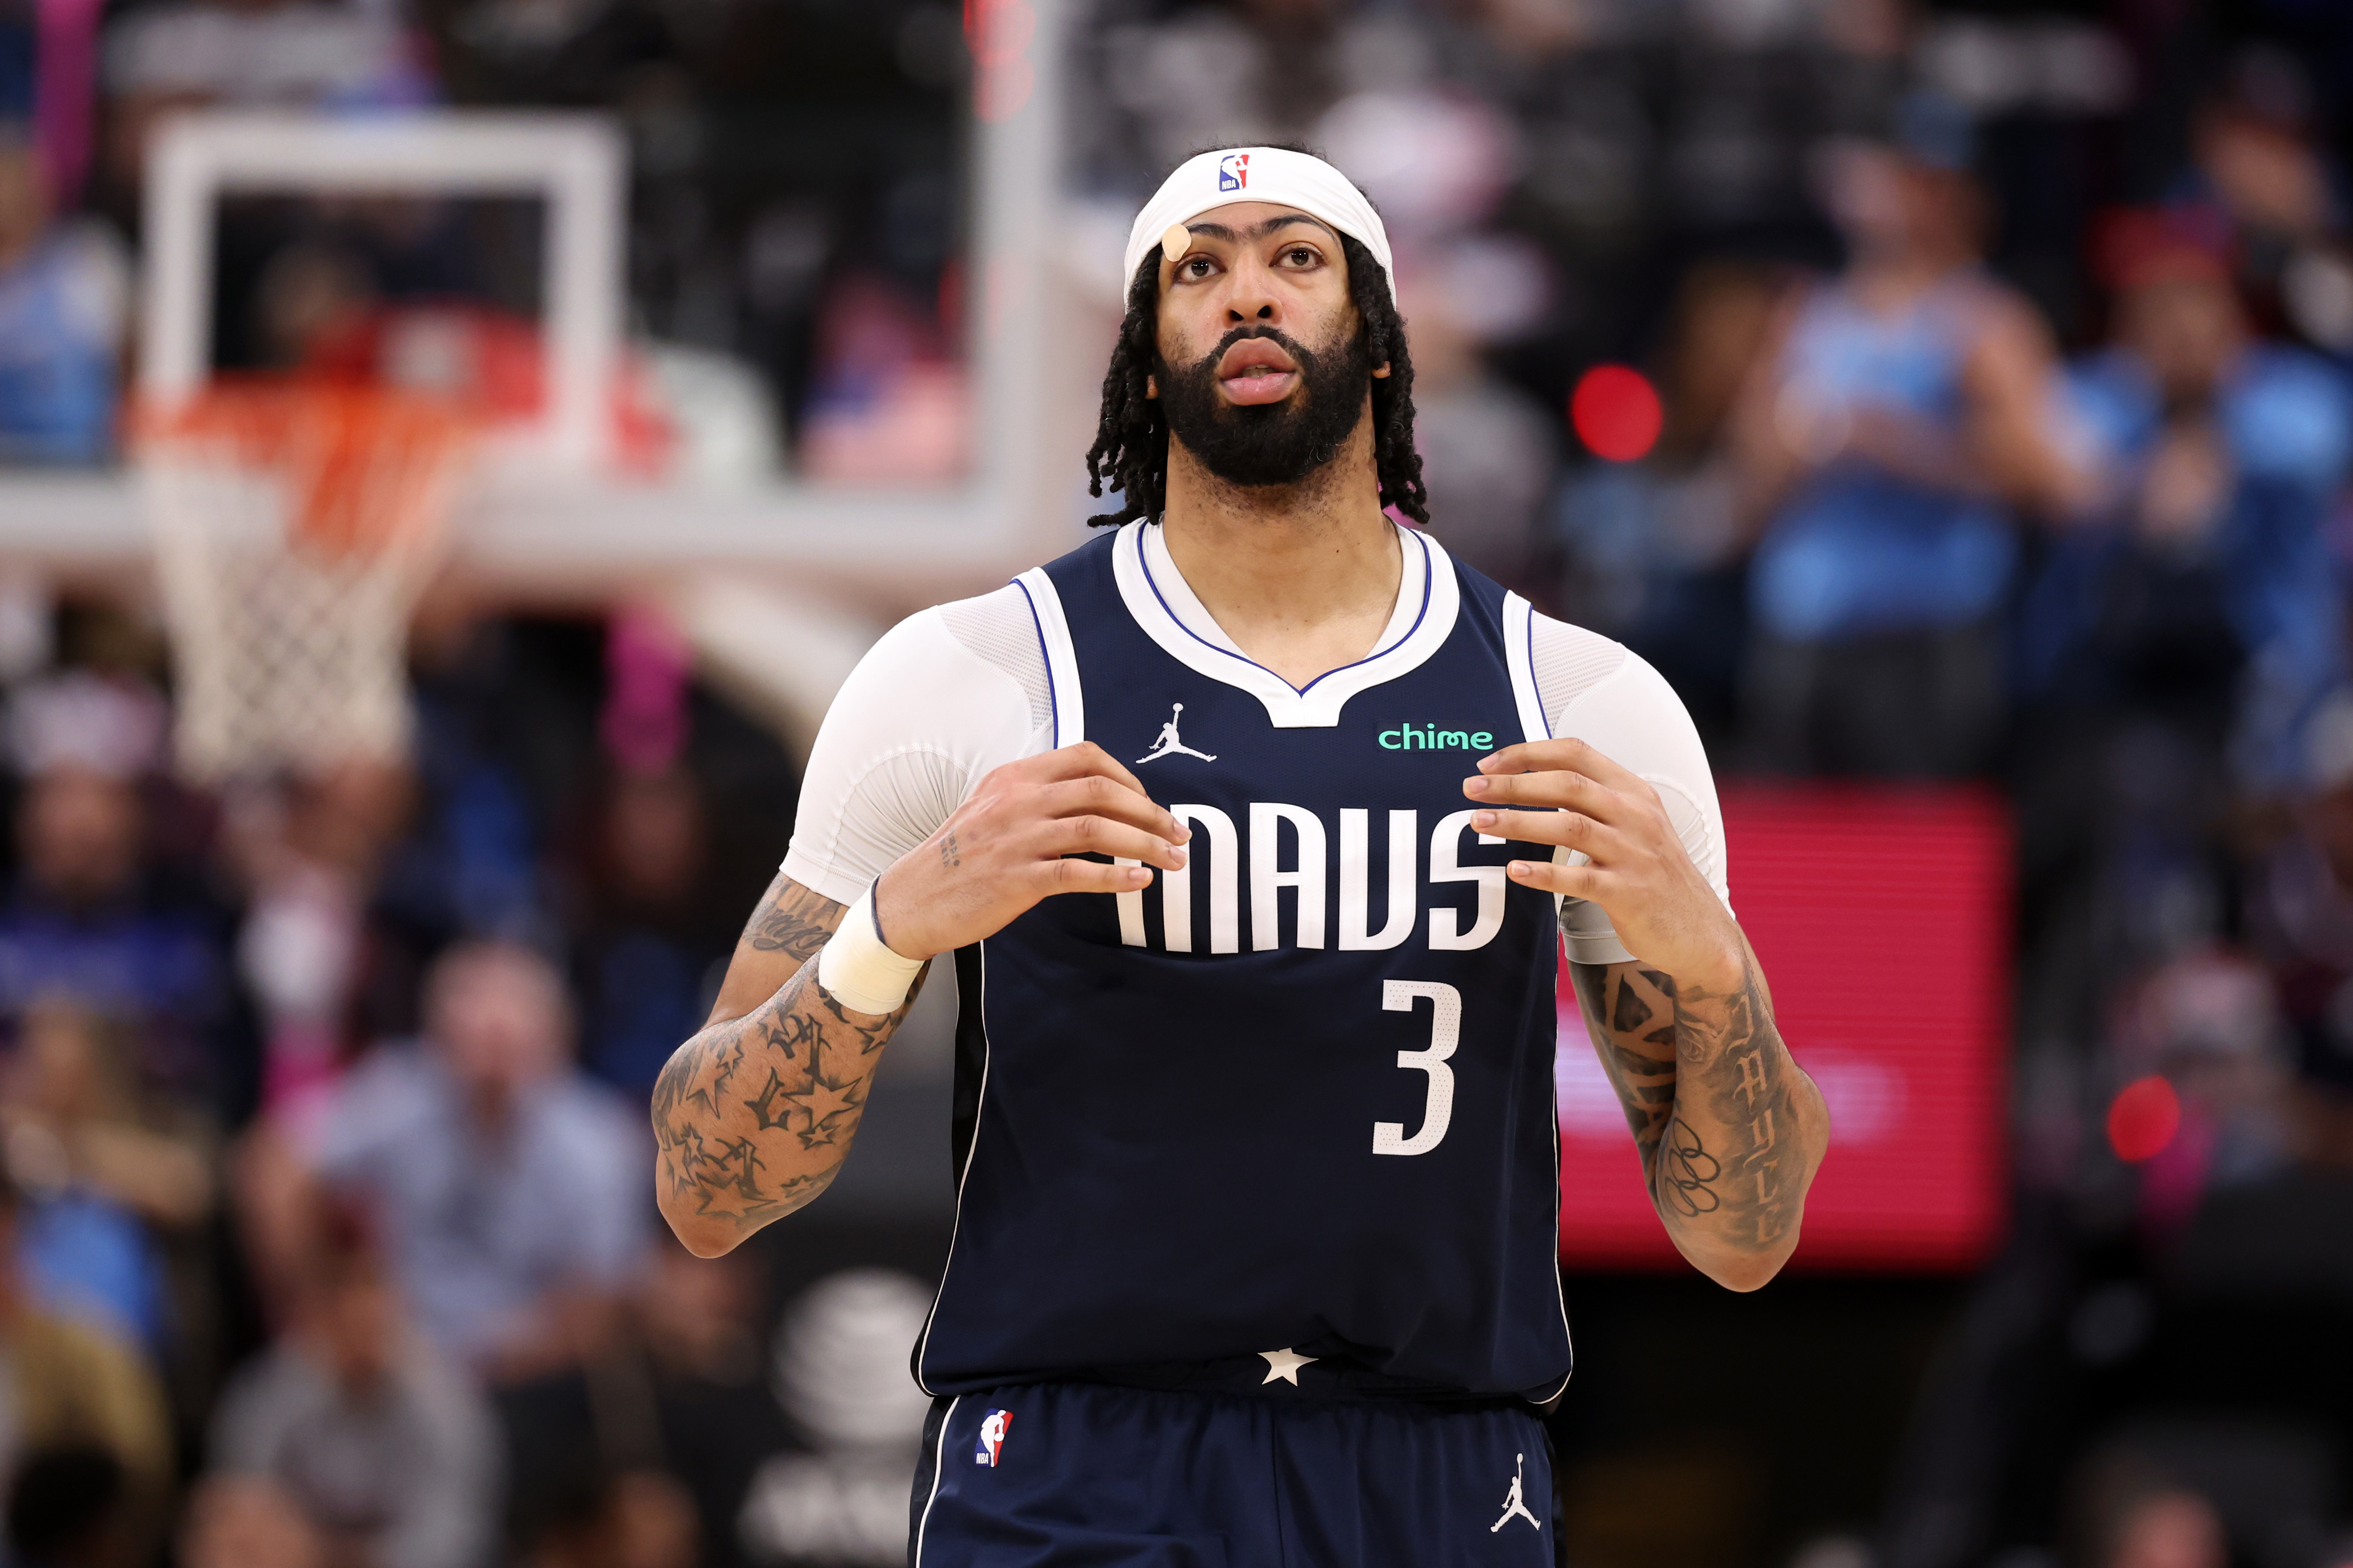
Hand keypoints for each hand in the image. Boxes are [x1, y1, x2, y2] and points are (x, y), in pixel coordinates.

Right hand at [874, 743, 1190, 960]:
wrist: (912, 899)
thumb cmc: (961, 857)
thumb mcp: (993, 808)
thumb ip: (1038, 796)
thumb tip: (1098, 800)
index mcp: (1015, 777)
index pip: (1086, 757)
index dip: (1128, 778)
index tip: (1149, 804)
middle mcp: (1017, 800)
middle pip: (1101, 791)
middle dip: (1151, 813)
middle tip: (1180, 835)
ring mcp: (1016, 839)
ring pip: (1097, 829)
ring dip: (1145, 844)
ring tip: (1173, 861)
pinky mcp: (1015, 879)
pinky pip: (1077, 873)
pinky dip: (1115, 877)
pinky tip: (1140, 883)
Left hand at [1463, 738, 1741, 989]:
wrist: (1699, 932)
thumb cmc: (1654, 875)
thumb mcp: (1634, 824)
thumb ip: (1593, 801)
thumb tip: (1529, 783)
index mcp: (1633, 791)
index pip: (1576, 754)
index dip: (1529, 753)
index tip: (1488, 763)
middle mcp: (1637, 815)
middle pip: (1566, 785)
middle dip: (1513, 783)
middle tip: (1470, 789)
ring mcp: (1635, 854)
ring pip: (1569, 826)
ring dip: (1518, 822)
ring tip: (1479, 822)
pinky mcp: (1630, 893)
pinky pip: (1580, 879)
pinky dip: (1544, 874)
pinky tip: (1514, 872)